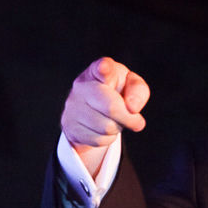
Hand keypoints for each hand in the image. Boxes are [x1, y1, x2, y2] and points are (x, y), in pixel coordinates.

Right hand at [60, 57, 149, 175]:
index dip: (104, 69)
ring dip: (117, 128)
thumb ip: (137, 90)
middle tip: (137, 121)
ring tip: (115, 121)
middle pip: (111, 107)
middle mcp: (82, 86)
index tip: (104, 67)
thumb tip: (132, 107)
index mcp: (98, 70)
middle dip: (128, 118)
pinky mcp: (70, 126)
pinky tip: (104, 129)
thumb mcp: (131, 86)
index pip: (101, 68)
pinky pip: (98, 139)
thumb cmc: (116, 94)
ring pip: (106, 127)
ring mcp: (73, 106)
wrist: (93, 111)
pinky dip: (107, 138)